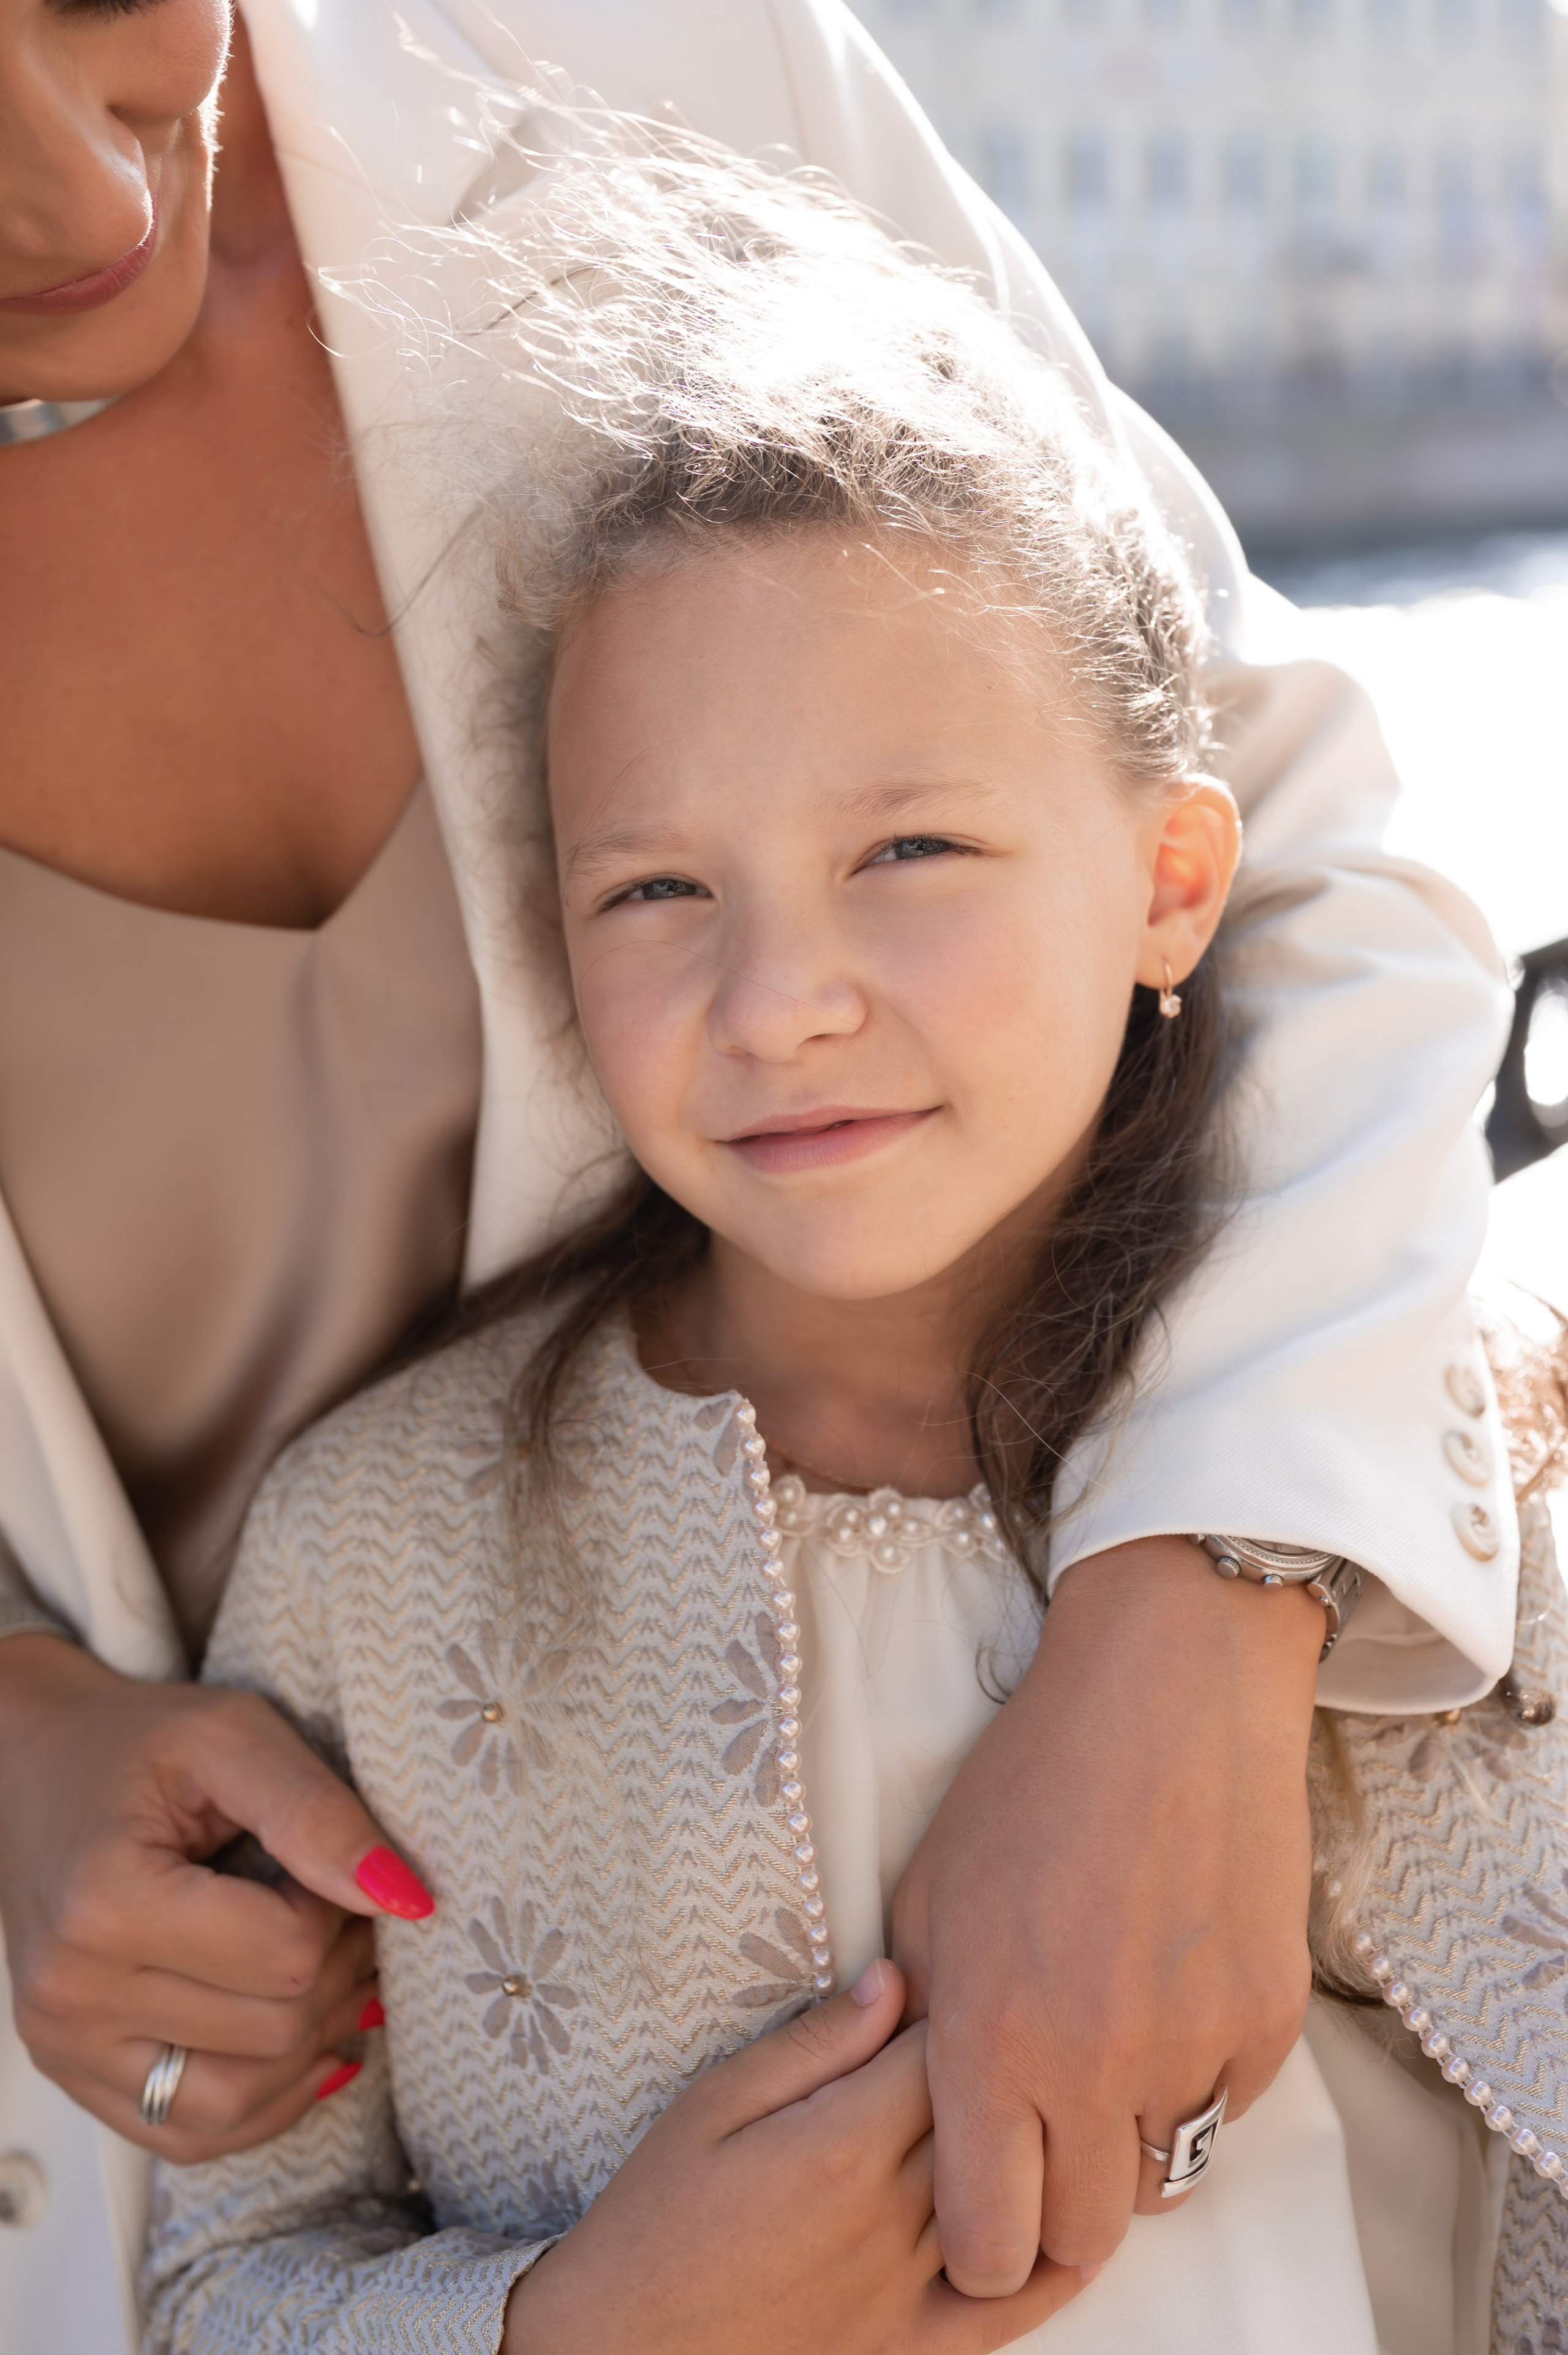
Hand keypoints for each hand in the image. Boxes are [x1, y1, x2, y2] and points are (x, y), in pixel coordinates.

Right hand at [0, 1635, 433, 2161]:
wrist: (33, 1767)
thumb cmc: (138, 1743)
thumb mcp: (234, 1735)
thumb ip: (318, 1814)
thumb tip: (406, 1900)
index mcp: (104, 1904)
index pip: (285, 1957)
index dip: (340, 1912)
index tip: (334, 1865)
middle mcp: (71, 1994)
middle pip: (271, 2033)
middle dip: (339, 1973)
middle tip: (348, 1914)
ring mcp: (64, 2047)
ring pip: (238, 2103)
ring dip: (312, 2046)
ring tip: (330, 1973)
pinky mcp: (74, 2075)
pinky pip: (190, 2134)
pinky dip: (263, 2101)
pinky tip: (300, 2042)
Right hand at [504, 1960, 1088, 2354]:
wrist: (621, 2351)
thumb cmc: (655, 2219)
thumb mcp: (713, 2105)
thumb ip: (811, 2044)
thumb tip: (893, 1979)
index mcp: (842, 2145)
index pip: (946, 2053)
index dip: (962, 2009)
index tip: (964, 1981)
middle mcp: (889, 2218)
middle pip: (986, 2121)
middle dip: (1003, 2069)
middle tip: (1009, 2027)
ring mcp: (906, 2292)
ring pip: (1006, 2203)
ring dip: (1029, 2150)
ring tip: (1041, 2101)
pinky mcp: (907, 2351)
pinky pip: (1003, 2314)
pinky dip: (1046, 2275)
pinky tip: (1072, 2235)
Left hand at [891, 1536, 1320, 2291]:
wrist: (1168, 1692)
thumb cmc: (1031, 1781)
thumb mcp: (928, 1894)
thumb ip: (914, 2020)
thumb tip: (913, 2113)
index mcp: (993, 2036)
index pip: (986, 2240)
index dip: (977, 2245)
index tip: (979, 2210)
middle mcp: (1095, 2062)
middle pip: (1082, 2240)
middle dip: (1053, 2215)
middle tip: (1042, 2146)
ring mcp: (1192, 2047)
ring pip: (1162, 2184)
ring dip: (1126, 2148)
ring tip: (1104, 2054)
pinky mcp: (1268, 2021)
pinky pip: (1226, 2112)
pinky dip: (1194, 2085)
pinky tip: (1166, 1996)